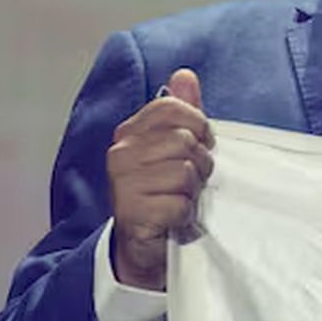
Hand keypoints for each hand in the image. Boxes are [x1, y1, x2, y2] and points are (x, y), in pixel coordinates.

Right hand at [106, 68, 211, 290]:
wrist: (145, 245)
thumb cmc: (164, 192)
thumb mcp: (176, 148)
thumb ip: (182, 111)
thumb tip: (185, 75)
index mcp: (130, 133)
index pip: (174, 108)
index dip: (198, 126)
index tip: (201, 144)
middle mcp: (121, 154)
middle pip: (185, 141)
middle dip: (199, 163)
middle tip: (188, 181)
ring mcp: (123, 184)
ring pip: (185, 171)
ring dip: (192, 190)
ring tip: (180, 198)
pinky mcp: (133, 213)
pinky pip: (180, 203)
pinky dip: (185, 214)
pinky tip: (174, 218)